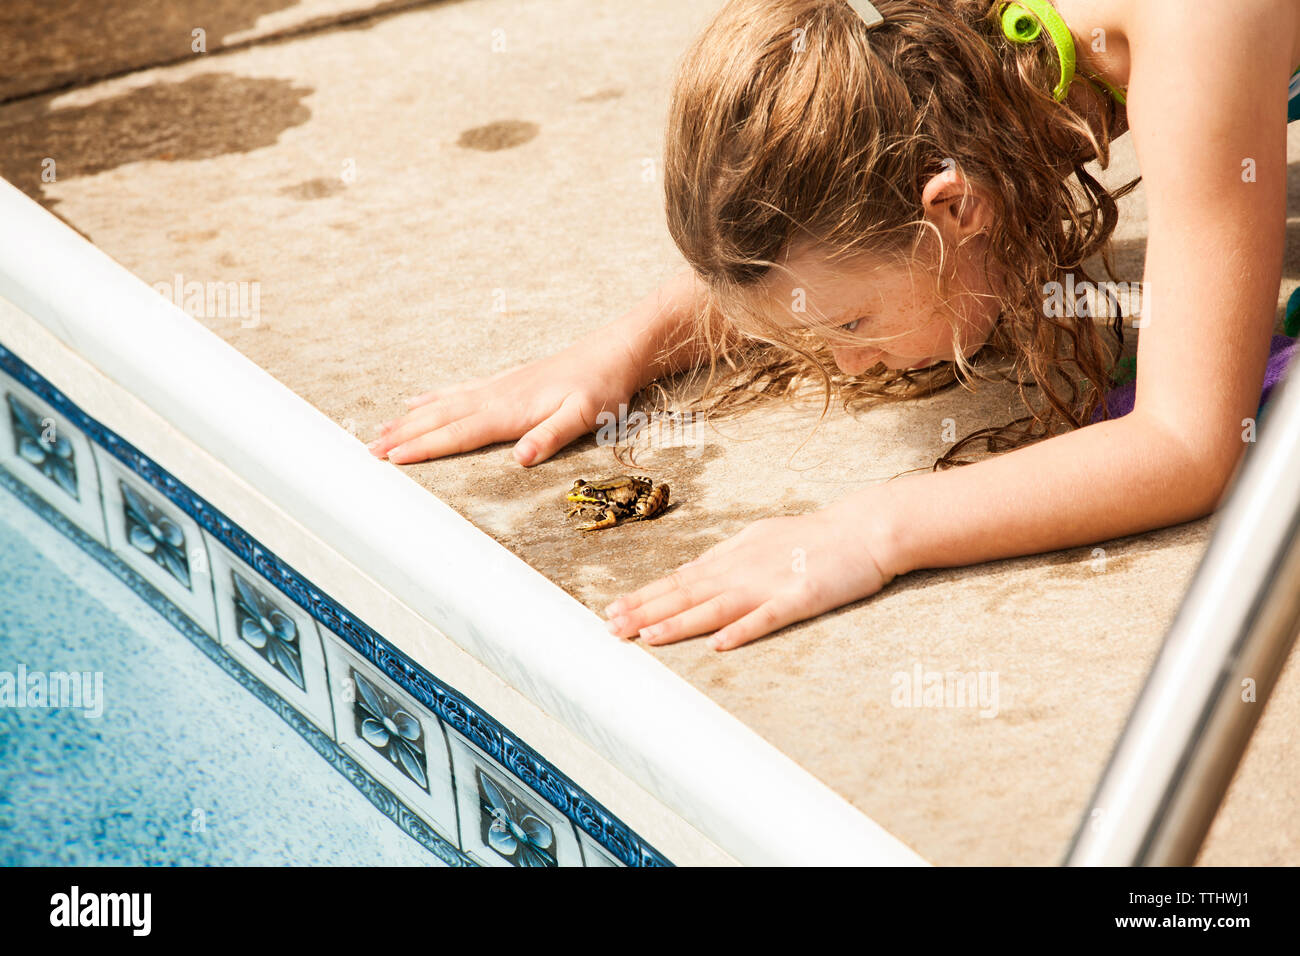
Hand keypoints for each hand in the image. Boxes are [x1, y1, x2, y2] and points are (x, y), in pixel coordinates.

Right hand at [367, 336, 644, 464]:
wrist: (614, 351)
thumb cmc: (602, 387)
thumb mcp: (585, 416)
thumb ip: (551, 436)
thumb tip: (520, 458)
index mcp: (510, 410)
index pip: (459, 433)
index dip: (424, 447)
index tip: (392, 458)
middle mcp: (496, 396)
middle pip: (440, 418)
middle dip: (403, 435)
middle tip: (367, 450)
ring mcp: (498, 386)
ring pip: (442, 404)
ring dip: (409, 419)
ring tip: (379, 430)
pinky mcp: (505, 381)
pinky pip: (457, 391)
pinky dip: (432, 398)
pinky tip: (416, 400)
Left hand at [603, 505, 896, 650]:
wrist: (863, 529)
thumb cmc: (811, 536)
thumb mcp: (759, 539)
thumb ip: (725, 558)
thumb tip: (691, 572)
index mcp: (733, 556)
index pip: (679, 579)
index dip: (644, 595)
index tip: (612, 610)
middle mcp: (743, 569)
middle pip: (687, 593)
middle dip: (646, 610)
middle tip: (610, 628)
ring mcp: (771, 584)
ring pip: (717, 606)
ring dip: (680, 622)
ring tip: (647, 636)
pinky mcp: (801, 599)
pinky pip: (768, 618)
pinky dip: (742, 631)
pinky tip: (718, 645)